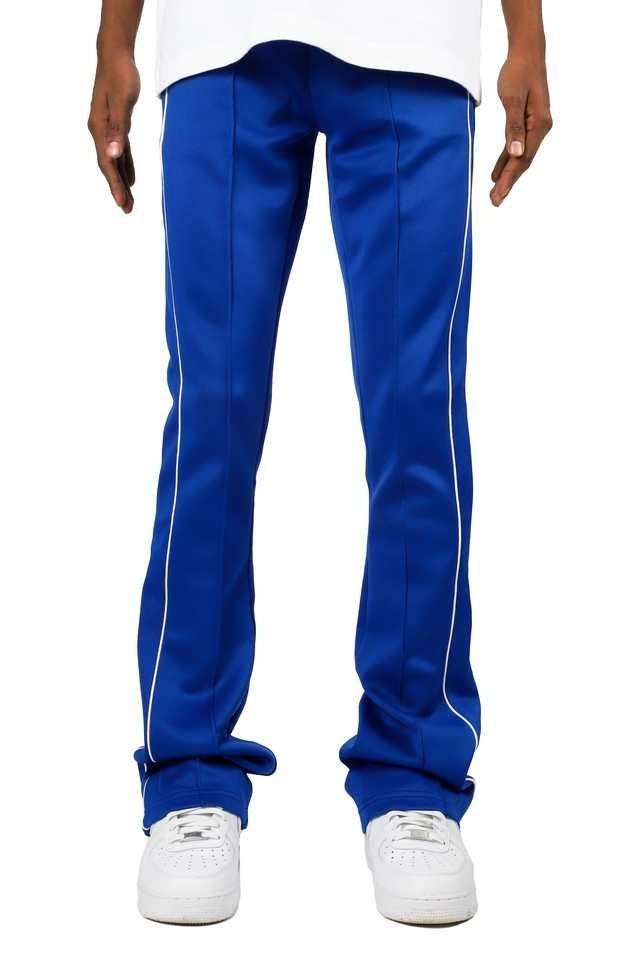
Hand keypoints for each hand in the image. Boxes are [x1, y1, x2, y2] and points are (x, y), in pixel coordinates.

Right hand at [88, 50, 139, 213]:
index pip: (107, 164)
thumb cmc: (121, 76)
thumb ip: (119, 129)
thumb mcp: (123, 102)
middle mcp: (100, 131)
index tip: (123, 204)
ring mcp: (106, 128)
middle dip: (118, 189)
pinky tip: (132, 178)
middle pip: (108, 166)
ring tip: (130, 201)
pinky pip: (120, 151)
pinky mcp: (115, 124)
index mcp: (100, 129)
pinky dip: (125, 165)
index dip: (115, 185)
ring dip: (121, 181)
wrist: (115, 55)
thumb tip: (112, 154)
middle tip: (128, 210)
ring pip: (114, 161)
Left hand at [491, 52, 551, 206]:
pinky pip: (516, 146)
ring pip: (519, 156)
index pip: (522, 158)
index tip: (499, 194)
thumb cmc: (518, 72)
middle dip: (508, 182)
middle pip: (522, 161)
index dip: (510, 178)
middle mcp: (540, 128)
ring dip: (507, 174)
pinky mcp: (527, 122)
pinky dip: (506, 160)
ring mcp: (534, 126)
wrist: (526, 53)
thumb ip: (513, 127)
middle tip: (495, 201)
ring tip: (496, 193)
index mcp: (539, 125)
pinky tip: (498, 172)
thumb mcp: (512, 98)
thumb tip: (516, 153)